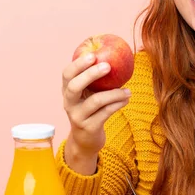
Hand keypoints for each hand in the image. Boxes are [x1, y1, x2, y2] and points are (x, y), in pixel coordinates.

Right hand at [61, 52, 131, 174]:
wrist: (86, 140)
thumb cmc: (91, 110)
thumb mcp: (89, 94)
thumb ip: (96, 79)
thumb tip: (116, 56)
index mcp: (67, 91)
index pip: (67, 74)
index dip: (78, 64)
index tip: (93, 54)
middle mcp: (68, 103)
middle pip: (74, 86)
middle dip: (91, 74)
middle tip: (108, 66)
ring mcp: (77, 117)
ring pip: (95, 101)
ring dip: (114, 93)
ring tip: (128, 90)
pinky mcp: (89, 128)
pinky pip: (105, 113)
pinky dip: (118, 104)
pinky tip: (127, 99)